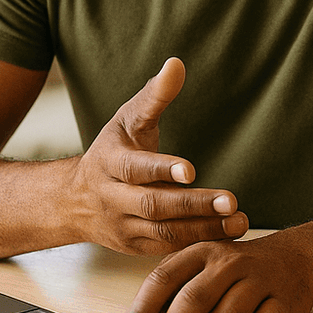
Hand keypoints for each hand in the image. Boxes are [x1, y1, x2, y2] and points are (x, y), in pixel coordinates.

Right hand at [63, 58, 247, 254]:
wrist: (74, 200)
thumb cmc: (113, 150)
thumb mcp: (127, 119)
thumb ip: (155, 96)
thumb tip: (176, 63)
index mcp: (108, 163)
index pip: (135, 168)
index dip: (161, 169)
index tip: (191, 170)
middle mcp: (112, 198)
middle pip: (154, 205)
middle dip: (193, 204)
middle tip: (232, 201)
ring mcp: (122, 227)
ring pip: (163, 233)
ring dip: (203, 229)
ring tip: (239, 222)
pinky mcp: (135, 247)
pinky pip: (167, 249)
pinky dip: (196, 243)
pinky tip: (226, 236)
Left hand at [117, 232, 312, 312]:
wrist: (296, 258)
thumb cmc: (237, 271)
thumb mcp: (202, 267)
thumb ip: (171, 290)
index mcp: (203, 251)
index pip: (163, 279)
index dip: (141, 312)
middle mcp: (231, 262)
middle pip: (192, 301)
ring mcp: (260, 281)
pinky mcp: (284, 303)